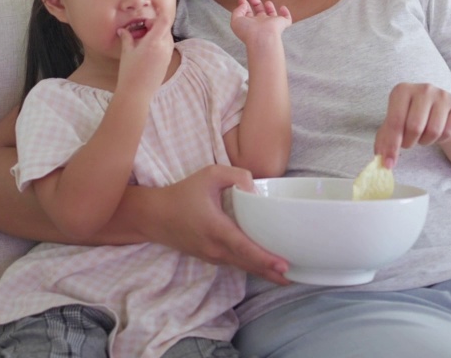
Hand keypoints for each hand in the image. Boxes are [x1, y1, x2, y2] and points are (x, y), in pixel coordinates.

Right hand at [116, 7, 174, 95]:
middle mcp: (164, 47)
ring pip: (166, 37)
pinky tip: (146, 49)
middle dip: (154, 25)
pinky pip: (166, 46)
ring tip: (142, 40)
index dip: (160, 12)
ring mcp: (167, 55)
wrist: (137, 93)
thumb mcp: (127, 52)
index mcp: (154, 42)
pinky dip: (159, 43)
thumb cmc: (130, 72)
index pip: (164, 20)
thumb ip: (127, 37)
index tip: (152, 10)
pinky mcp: (167, 62)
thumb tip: (123, 30)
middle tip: (141, 28)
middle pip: (165, 28)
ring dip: (157, 34)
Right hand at [146, 164, 290, 284]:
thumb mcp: (209, 174)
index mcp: (216, 229)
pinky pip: (235, 263)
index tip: (284, 266)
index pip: (244, 248)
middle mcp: (215, 248)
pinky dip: (251, 266)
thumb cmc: (183, 194)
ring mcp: (212, 256)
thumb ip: (235, 175)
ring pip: (242, 266)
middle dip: (271, 273)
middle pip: (248, 264)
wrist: (154, 217)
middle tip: (295, 277)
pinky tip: (265, 267)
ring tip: (286, 277)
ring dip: (263, 272)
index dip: (265, 258)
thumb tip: (254, 188)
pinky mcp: (210, 257)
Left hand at [230, 0, 291, 46]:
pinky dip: (286, 13)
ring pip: (272, 15)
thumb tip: (243, 4)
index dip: (244, 6)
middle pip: (260, 13)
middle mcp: (261, 24)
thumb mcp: (236, 20)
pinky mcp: (282, 24)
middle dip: (256, 4)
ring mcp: (272, 24)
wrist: (261, 38)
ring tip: (267, 2)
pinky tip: (282, 7)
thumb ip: (237, 11)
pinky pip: (287, 19)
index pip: (248, 15)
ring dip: (270, 7)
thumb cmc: (248, 31)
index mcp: (250, 25)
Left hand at [374, 82, 450, 168]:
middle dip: (409, 142)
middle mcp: (423, 88)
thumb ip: (384, 141)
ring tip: (423, 134)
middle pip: (415, 127)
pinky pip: (449, 131)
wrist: (439, 110)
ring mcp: (443, 95)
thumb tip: (382, 160)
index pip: (395, 121)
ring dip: (426, 141)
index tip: (389, 163)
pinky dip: (441, 139)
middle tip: (409, 142)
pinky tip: (438, 131)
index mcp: (402, 90)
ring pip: (433, 131)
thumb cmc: (411, 117)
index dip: (391, 145)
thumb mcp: (394, 125)